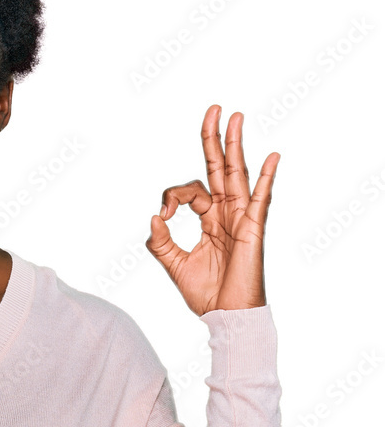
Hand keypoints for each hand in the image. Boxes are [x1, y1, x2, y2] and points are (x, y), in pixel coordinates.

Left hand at [146, 105, 278, 314]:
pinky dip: (265, 179)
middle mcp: (226, 214)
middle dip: (214, 140)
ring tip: (234, 117)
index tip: (163, 213)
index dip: (172, 196)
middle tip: (214, 109)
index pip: (190, 191)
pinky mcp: (253, 231)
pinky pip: (261, 200)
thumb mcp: (174, 266)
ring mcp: (242, 219)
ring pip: (238, 175)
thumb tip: (153, 217)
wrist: (226, 317)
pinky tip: (271, 157)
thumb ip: (161, 242)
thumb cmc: (206, 294)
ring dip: (236, 146)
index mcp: (209, 219)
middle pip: (220, 169)